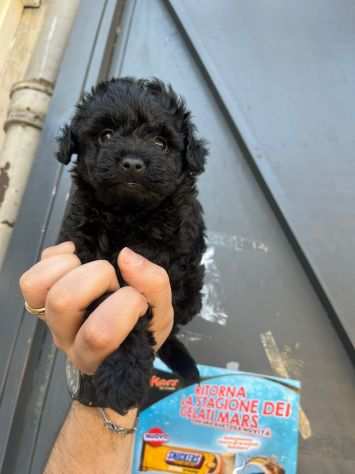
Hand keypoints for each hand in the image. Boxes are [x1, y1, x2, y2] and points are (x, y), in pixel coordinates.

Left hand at [19, 242, 173, 374]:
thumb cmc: (142, 328)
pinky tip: (76, 258)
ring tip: (90, 268)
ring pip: (36, 288)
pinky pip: (30, 279)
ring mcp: (49, 319)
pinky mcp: (40, 300)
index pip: (99, 333)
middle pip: (63, 301)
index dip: (127, 304)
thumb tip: (126, 256)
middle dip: (98, 277)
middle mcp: (67, 340)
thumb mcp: (161, 313)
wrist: (122, 334)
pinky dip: (53, 259)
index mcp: (99, 354)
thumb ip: (154, 286)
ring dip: (69, 267)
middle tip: (114, 282)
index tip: (140, 301)